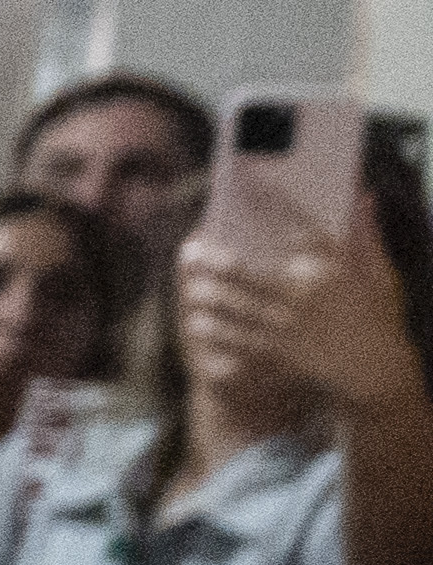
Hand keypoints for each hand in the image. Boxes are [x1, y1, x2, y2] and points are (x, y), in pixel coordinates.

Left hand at [176, 216, 424, 423]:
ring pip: (237, 308)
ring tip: (190, 288)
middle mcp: (304, 295)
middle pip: (249, 273)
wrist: (374, 369)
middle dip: (216, 263)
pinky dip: (217, 332)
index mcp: (328, 271)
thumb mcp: (374, 274)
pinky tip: (197, 324)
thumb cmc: (373, 317)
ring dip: (210, 298)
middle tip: (190, 252)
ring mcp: (289, 325)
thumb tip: (359, 198)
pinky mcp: (280, 352)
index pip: (296, 231)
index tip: (246, 195)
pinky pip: (240, 341)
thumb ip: (359, 238)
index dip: (269, 212)